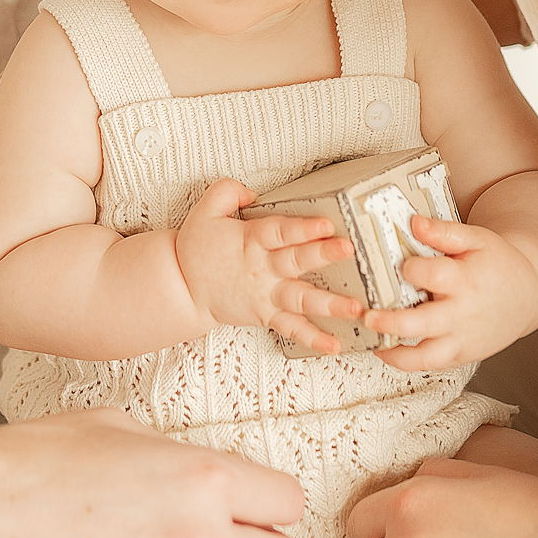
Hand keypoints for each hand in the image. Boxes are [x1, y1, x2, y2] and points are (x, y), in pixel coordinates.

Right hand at [175, 177, 362, 352]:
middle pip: (295, 261)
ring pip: (301, 300)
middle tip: (348, 250)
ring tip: (355, 308)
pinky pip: (291, 329)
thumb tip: (253, 191)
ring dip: (330, 304)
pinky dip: (313, 339)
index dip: (302, 228)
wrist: (182, 288)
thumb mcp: (205, 209)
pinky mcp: (266, 316)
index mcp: (250, 240)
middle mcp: (261, 269)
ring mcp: (266, 295)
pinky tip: (335, 345)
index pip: (279, 231)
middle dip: (323, 255)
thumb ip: (228, 191)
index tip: (326, 224)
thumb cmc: (197, 249)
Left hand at [362, 214, 537, 367]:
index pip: (431, 275)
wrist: (528, 293)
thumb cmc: (498, 264)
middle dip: (391, 322)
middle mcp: (463, 313)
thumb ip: (444, 232)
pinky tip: (387, 350)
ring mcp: (463, 338)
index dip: (410, 268)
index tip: (400, 264)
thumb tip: (414, 223)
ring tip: (373, 342)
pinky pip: (431, 365)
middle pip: (422, 323)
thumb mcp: (476, 239)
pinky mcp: (462, 354)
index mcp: (465, 280)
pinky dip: (407, 362)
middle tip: (368, 315)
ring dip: (396, 353)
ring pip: (426, 356)